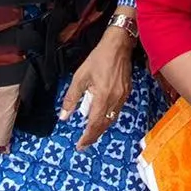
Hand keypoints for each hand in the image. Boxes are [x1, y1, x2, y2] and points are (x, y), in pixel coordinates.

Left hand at [60, 26, 132, 148]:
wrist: (118, 46)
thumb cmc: (99, 58)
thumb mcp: (80, 77)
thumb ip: (71, 98)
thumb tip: (64, 115)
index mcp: (103, 97)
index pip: (94, 124)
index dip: (87, 136)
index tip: (80, 145)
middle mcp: (115, 99)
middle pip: (104, 125)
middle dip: (94, 136)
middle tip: (84, 143)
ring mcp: (123, 96)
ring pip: (112, 119)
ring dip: (101, 128)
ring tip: (91, 132)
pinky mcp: (127, 92)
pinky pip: (117, 111)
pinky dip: (109, 118)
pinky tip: (102, 116)